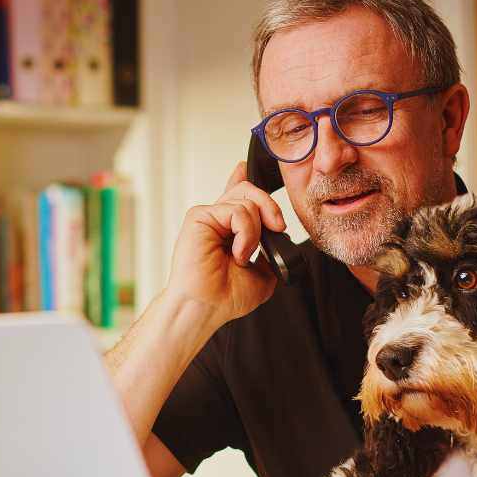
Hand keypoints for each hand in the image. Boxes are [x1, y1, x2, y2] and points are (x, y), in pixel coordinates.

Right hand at [165, 161, 286, 325]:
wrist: (207, 308)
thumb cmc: (226, 297)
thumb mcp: (263, 273)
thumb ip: (271, 251)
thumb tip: (277, 236)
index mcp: (227, 229)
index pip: (235, 196)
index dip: (240, 179)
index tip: (243, 168)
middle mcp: (216, 220)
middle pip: (248, 190)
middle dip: (270, 206)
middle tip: (277, 228)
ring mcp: (208, 216)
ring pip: (247, 201)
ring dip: (255, 233)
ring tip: (243, 256)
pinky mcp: (199, 216)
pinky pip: (237, 211)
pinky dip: (246, 233)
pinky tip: (237, 253)